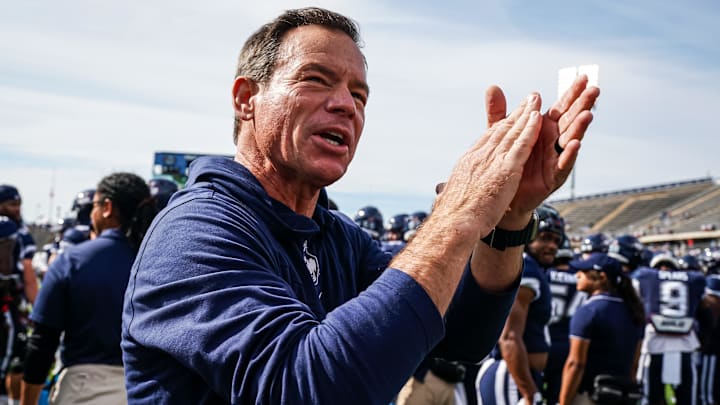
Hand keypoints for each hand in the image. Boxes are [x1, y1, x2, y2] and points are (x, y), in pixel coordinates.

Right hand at [431, 92, 542, 237]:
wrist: (454, 223)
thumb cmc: (451, 217)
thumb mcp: (451, 197)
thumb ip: (450, 190)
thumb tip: (442, 191)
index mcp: (468, 162)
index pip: (486, 140)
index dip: (499, 127)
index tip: (508, 118)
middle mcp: (479, 156)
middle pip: (500, 130)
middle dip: (514, 114)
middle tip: (527, 99)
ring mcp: (492, 161)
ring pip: (512, 132)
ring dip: (525, 114)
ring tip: (535, 100)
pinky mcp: (505, 170)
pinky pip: (521, 145)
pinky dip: (530, 130)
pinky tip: (539, 118)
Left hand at [487, 75, 599, 224]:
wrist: (503, 196)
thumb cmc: (508, 162)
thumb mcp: (501, 134)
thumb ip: (499, 112)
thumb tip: (493, 87)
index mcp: (544, 129)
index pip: (561, 107)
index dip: (572, 93)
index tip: (584, 77)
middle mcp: (553, 142)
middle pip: (570, 120)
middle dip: (582, 105)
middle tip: (595, 90)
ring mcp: (555, 159)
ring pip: (570, 140)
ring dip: (579, 128)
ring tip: (587, 114)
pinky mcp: (552, 177)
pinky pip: (562, 165)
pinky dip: (568, 155)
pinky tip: (574, 144)